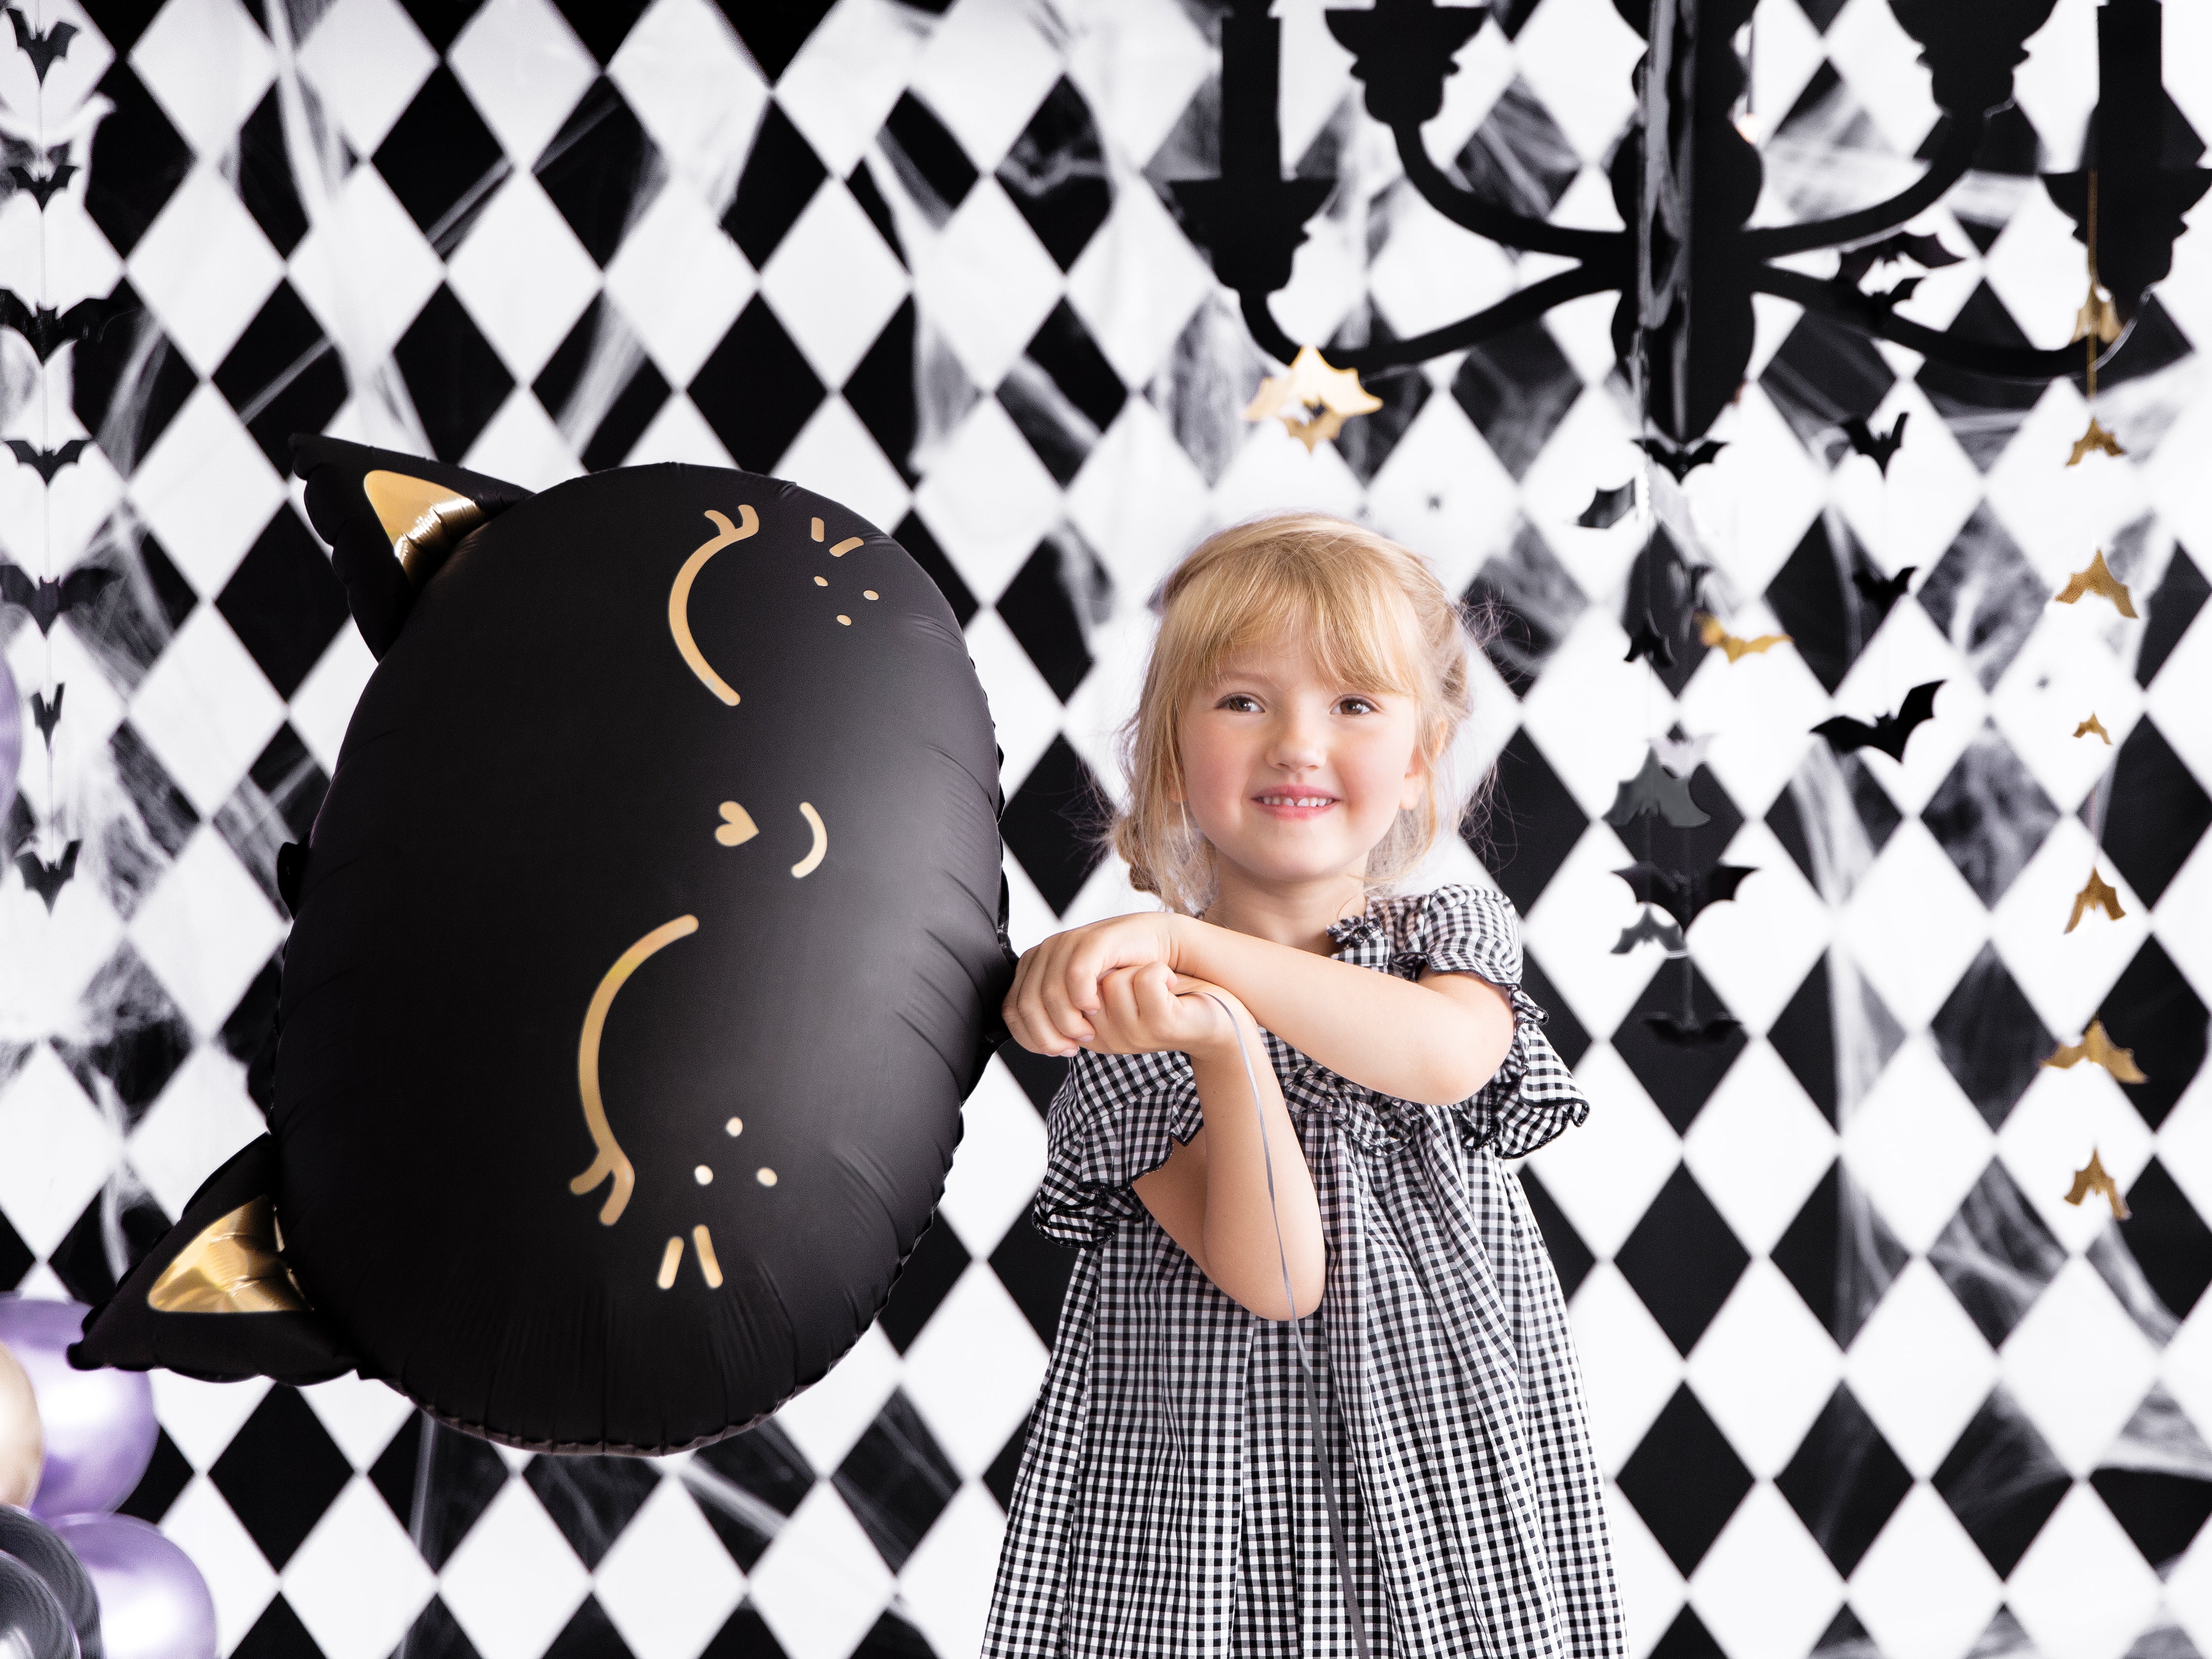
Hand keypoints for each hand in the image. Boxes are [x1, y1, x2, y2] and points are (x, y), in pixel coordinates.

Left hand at [1003, 914, 1181, 1056]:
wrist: (1160, 950)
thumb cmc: (1122, 978)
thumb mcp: (1079, 1003)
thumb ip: (1055, 1016)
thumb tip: (1039, 1043)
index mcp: (1035, 966)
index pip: (1012, 1010)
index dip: (1031, 1037)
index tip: (1058, 1051)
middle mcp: (1046, 951)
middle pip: (1026, 1005)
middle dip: (1048, 1035)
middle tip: (1073, 1047)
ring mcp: (1067, 942)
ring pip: (1048, 994)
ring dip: (1068, 1023)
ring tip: (1088, 1032)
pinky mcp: (1092, 939)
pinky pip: (1075, 975)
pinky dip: (1084, 1000)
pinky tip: (1097, 1008)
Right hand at [1078, 965, 1242, 1060]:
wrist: (1215, 1011)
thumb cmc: (1166, 994)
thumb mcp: (1117, 987)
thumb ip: (1087, 984)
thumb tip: (1062, 974)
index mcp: (1090, 1030)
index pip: (1067, 989)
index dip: (1090, 973)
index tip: (1119, 979)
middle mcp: (1106, 1038)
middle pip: (1089, 981)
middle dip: (1117, 969)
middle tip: (1142, 981)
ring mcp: (1132, 1035)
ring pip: (1116, 981)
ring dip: (1142, 970)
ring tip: (1159, 985)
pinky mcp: (1160, 1027)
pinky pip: (1147, 980)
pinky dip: (1162, 972)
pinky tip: (1172, 984)